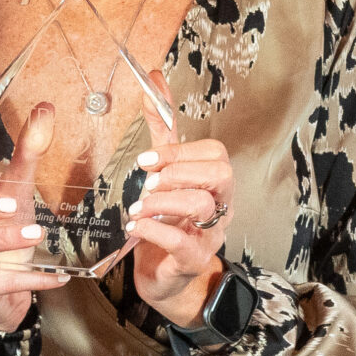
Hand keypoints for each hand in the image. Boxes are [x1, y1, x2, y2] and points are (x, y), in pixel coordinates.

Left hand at [124, 80, 233, 329]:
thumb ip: (161, 129)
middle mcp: (219, 206)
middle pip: (221, 174)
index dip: (180, 151)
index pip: (214, 153)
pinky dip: (155, 230)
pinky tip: (135, 226)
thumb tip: (154, 79)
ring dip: (163, 200)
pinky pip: (183, 242)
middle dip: (180, 170)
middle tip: (147, 180)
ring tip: (137, 206)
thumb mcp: (162, 171)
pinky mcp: (194, 261)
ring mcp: (211, 234)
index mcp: (213, 182)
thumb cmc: (167, 222)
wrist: (164, 276)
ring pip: (202, 206)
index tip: (145, 158)